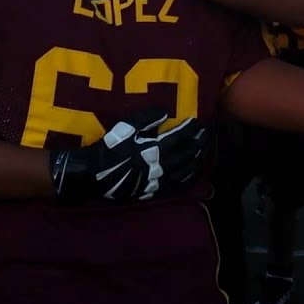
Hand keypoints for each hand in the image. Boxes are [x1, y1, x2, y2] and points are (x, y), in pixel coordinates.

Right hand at [49, 109, 210, 202]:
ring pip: (186, 171)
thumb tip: (165, 112)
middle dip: (200, 144)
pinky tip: (193, 173)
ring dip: (198, 161)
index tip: (200, 123)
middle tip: (208, 136)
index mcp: (154, 149)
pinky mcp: (154, 191)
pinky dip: (189, 178)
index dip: (192, 130)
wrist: (95, 174)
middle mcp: (161, 166)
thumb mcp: (125, 128)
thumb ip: (146, 119)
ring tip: (205, 152)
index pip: (180, 138)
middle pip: (187, 154)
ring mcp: (159, 181)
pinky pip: (177, 185)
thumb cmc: (109, 148)